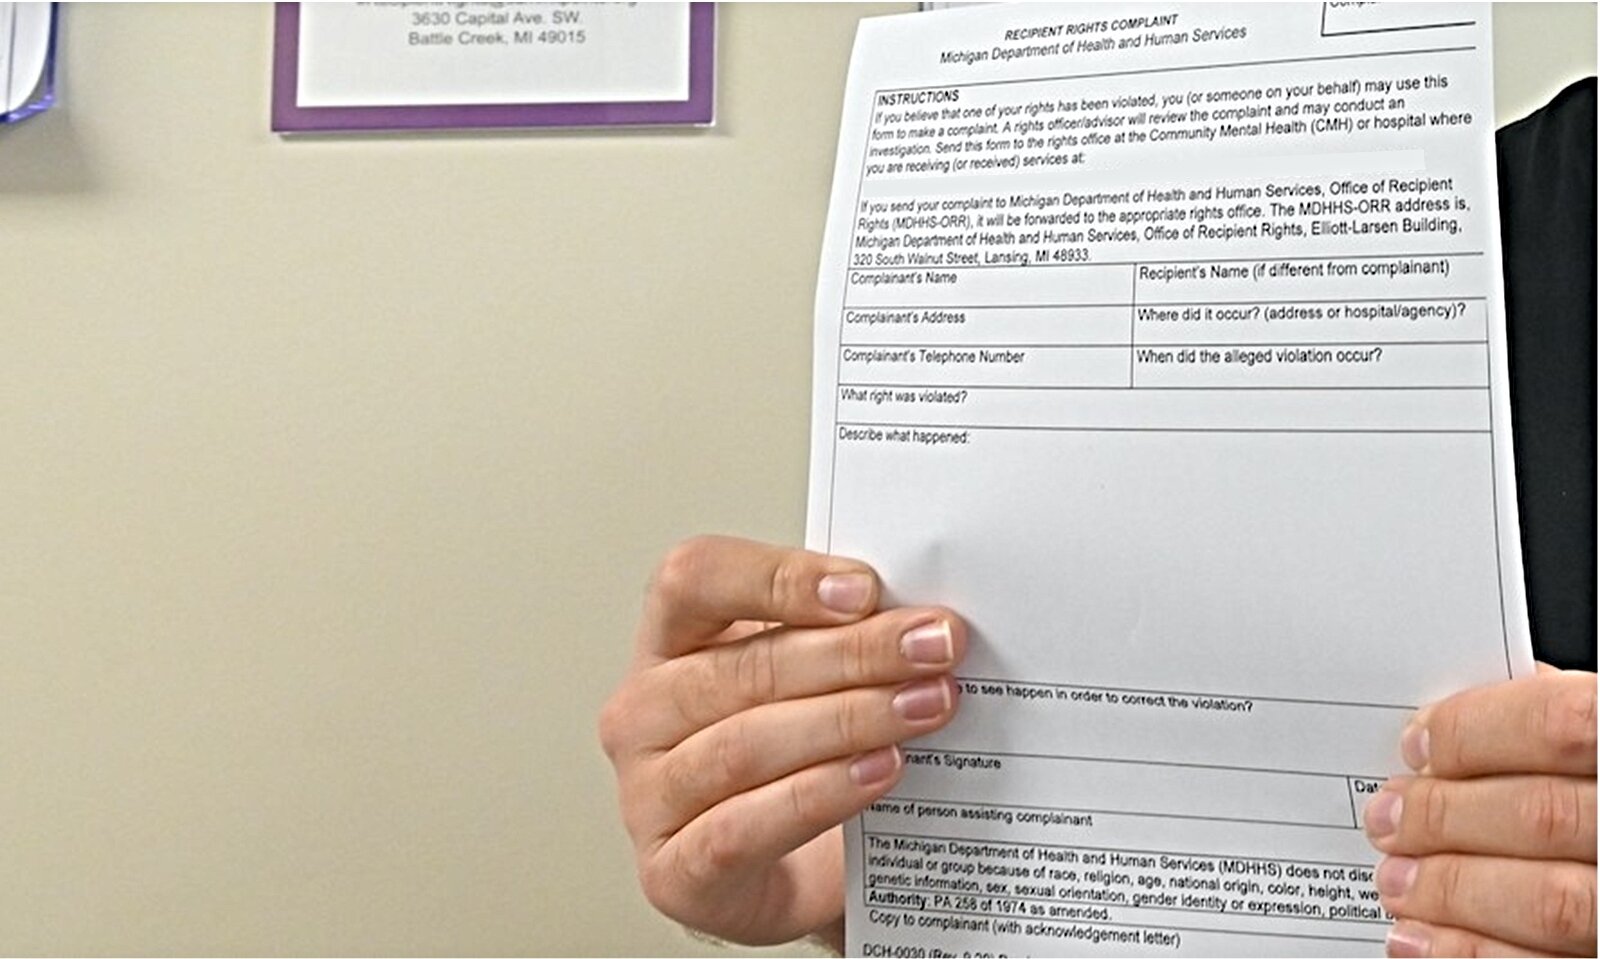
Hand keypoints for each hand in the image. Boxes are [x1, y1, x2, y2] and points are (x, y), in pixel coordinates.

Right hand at [599, 536, 966, 946]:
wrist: (787, 878)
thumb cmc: (791, 761)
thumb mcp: (806, 680)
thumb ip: (841, 635)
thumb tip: (920, 616)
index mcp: (668, 641)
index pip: (694, 579)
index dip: (777, 578)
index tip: (866, 588)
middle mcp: (642, 712)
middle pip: (739, 667)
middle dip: (851, 653)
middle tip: (932, 647)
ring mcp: (647, 796)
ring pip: (744, 745)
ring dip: (847, 721)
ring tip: (922, 707)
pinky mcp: (672, 872)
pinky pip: (743, 829)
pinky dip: (819, 796)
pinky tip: (878, 773)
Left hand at [1364, 666, 1596, 956]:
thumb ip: (1560, 721)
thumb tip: (1460, 718)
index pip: (1563, 724)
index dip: (1475, 733)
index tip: (1416, 745)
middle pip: (1544, 816)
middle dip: (1445, 817)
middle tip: (1388, 819)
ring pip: (1551, 901)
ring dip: (1452, 891)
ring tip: (1398, 882)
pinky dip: (1469, 955)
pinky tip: (1422, 940)